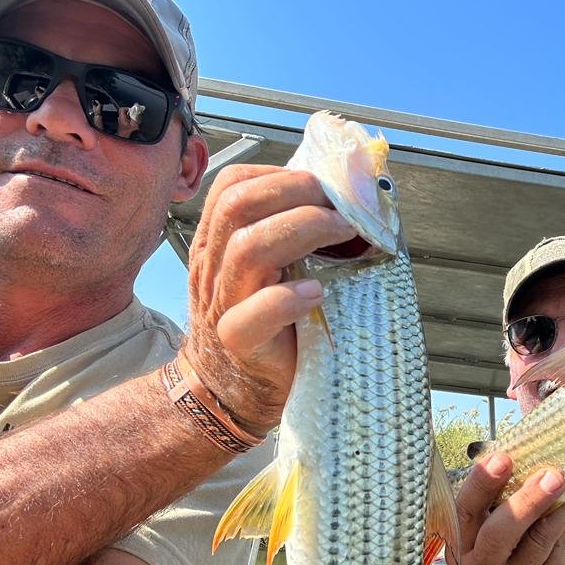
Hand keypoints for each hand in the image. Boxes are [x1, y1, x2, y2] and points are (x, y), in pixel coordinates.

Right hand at [185, 165, 355, 435]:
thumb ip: (291, 236)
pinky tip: (317, 291)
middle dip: (297, 192)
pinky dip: (288, 298)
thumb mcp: (270, 270)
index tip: (323, 185)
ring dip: (303, 229)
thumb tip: (350, 202)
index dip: (280, 175)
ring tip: (343, 233)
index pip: (233, 185)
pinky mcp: (239, 341)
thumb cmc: (265, 324)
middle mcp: (215, 264)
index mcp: (219, 240)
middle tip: (341, 206)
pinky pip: (252, 315)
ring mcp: (223, 302)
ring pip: (247, 249)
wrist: (231, 390)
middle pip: (238, 204)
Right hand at [450, 453, 564, 564]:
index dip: (481, 482)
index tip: (499, 455)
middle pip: (497, 532)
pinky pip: (554, 553)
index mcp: (459, 545)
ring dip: (555, 507)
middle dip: (523, 500)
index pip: (464, 510)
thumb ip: (497, 508)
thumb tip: (527, 456)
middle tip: (549, 473)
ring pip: (534, 541)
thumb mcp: (483, 546)